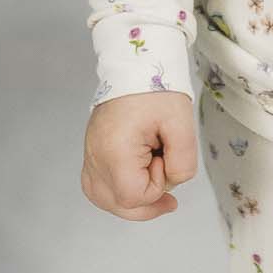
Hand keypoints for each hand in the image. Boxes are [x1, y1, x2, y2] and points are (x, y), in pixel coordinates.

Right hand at [81, 89, 197, 220]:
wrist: (135, 68)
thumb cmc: (156, 91)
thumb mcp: (182, 124)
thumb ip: (183, 162)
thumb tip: (172, 182)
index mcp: (114, 149)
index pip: (133, 196)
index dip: (156, 187)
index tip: (164, 160)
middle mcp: (95, 156)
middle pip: (117, 204)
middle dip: (147, 201)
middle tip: (168, 192)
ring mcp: (89, 155)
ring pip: (105, 199)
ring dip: (132, 199)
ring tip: (153, 183)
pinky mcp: (92, 152)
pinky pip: (97, 186)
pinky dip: (117, 191)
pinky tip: (136, 181)